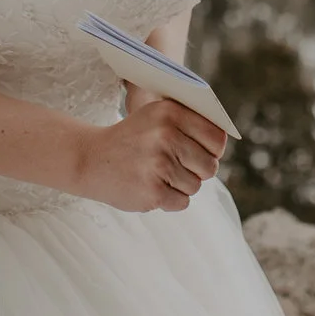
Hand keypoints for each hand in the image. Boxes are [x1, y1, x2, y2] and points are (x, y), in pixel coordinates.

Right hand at [74, 93, 226, 212]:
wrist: (90, 159)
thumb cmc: (132, 139)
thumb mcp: (156, 117)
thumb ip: (191, 122)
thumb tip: (224, 141)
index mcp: (170, 113)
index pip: (217, 139)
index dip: (214, 151)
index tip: (204, 154)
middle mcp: (166, 135)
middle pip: (210, 166)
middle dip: (197, 171)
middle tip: (177, 167)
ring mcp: (159, 164)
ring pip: (196, 186)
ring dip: (181, 186)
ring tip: (158, 175)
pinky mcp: (152, 191)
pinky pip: (182, 202)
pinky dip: (170, 200)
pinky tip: (151, 186)